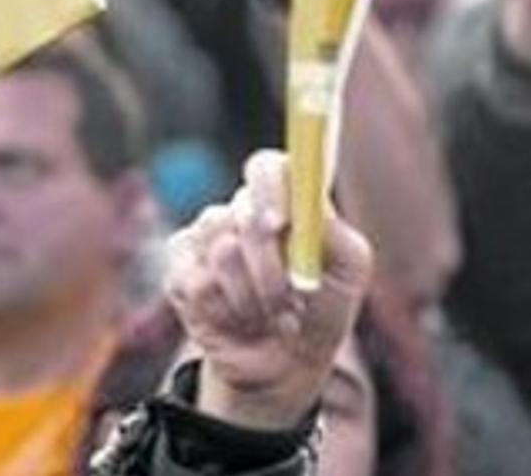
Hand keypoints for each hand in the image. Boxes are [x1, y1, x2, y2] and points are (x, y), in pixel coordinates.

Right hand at [165, 150, 371, 429]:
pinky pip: (196, 284)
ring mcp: (206, 240)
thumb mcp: (350, 271)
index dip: (270, 187)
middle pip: (239, 209)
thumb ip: (336, 234)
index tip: (282, 223)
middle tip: (289, 291)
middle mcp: (241, 211)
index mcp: (285, 199)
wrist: (288, 362)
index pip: (267, 167)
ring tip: (275, 315)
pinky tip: (242, 321)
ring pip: (221, 251)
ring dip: (256, 295)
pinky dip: (227, 311)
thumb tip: (313, 206)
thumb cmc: (324, 305)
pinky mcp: (180, 274)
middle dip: (269, 259)